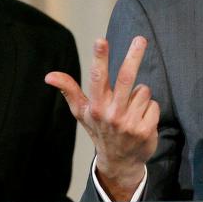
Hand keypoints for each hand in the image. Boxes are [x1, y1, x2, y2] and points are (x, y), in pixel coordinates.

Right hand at [45, 36, 158, 200]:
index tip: (100, 40)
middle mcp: (111, 113)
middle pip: (125, 78)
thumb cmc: (100, 130)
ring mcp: (129, 122)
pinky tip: (141, 120)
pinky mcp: (145, 130)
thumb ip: (69, 90)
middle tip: (140, 39)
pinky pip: (153, 105)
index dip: (99, 57)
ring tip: (132, 109)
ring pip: (143, 90)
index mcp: (95, 106)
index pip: (97, 77)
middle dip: (133, 56)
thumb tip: (49, 76)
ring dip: (140, 95)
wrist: (119, 162)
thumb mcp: (82, 112)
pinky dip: (150, 109)